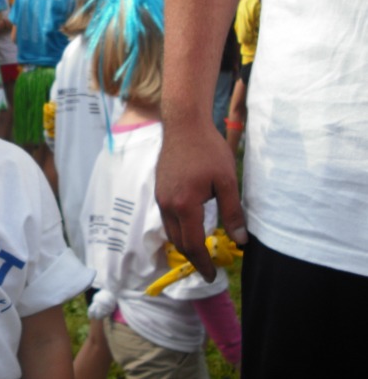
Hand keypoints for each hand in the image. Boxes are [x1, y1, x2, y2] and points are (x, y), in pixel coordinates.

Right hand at [155, 121, 246, 281]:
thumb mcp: (227, 181)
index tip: (212, 276)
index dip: (203, 264)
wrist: (184, 125)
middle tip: (209, 268)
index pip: (193, 245)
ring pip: (171, 231)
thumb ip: (233, 213)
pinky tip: (191, 227)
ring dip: (185, 244)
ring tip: (201, 251)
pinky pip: (167, 218)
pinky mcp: (160, 190)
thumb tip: (241, 241)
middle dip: (194, 258)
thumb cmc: (208, 150)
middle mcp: (167, 205)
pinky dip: (179, 230)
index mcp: (185, 206)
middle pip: (179, 242)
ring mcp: (161, 197)